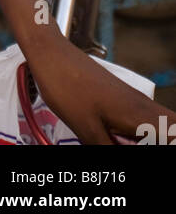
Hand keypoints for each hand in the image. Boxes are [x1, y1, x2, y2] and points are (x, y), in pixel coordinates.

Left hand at [23, 24, 175, 143]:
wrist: (50, 53)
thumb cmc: (66, 86)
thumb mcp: (87, 130)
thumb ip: (109, 151)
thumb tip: (122, 160)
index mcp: (139, 114)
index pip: (175, 132)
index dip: (173, 140)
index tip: (154, 145)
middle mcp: (142, 105)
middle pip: (171, 128)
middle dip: (163, 141)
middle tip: (130, 146)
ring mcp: (132, 99)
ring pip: (157, 125)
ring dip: (148, 140)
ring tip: (120, 143)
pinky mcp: (120, 97)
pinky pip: (141, 120)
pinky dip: (137, 134)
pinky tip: (116, 140)